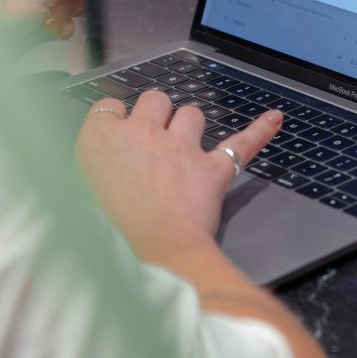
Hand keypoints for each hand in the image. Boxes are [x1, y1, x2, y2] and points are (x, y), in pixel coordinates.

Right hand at [77, 91, 282, 254]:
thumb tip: (108, 163)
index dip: (116, 119)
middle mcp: (142, 134)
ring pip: (192, 113)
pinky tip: (274, 119)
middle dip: (157, 113)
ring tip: (184, 147)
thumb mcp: (81, 197)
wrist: (151, 257)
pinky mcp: (212, 169)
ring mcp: (180, 148)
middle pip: (155, 99)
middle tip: (153, 139)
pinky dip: (259, 131)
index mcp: (101, 140)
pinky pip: (242, 142)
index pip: (109, 107)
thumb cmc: (111, 236)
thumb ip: (96, 169)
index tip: (118, 131)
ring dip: (190, 124)